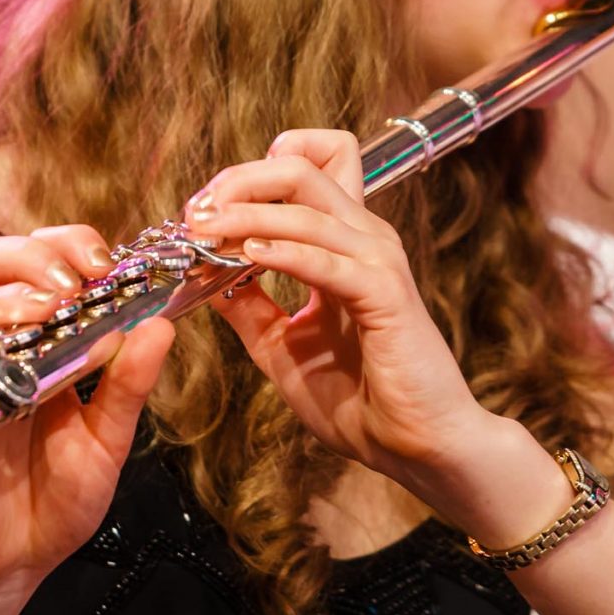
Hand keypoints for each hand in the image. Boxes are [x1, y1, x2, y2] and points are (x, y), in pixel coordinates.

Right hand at [0, 226, 173, 614]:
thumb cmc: (52, 504)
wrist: (7, 567)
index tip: (110, 263)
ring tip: (57, 303)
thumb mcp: (107, 442)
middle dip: (39, 251)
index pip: (40, 265)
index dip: (71, 247)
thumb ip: (128, 386)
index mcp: (38, 347)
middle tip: (83, 275)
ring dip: (14, 289)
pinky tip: (28, 353)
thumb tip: (161, 325)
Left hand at [187, 130, 548, 533]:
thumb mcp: (284, 346)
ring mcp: (378, 262)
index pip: (308, 167)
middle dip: (239, 181)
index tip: (204, 210)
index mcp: (344, 245)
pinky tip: (247, 257)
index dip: (249, 175)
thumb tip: (204, 275)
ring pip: (307, 205)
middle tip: (196, 214)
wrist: (416, 447)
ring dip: (246, 213)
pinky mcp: (385, 295)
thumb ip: (249, 306)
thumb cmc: (361, 400)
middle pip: (301, 169)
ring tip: (204, 231)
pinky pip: (324, 259)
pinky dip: (282, 251)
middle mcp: (364, 239)